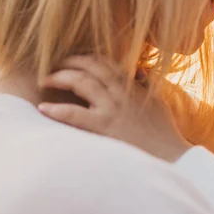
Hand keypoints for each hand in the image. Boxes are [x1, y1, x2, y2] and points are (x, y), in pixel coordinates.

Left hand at [37, 56, 190, 161]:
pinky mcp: (104, 127)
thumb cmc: (164, 133)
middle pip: (90, 66)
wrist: (171, 156)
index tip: (72, 59)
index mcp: (132, 85)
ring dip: (59, 78)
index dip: (86, 57)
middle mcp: (120, 92)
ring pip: (81, 82)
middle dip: (69, 62)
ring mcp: (112, 108)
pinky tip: (42, 109)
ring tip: (44, 80)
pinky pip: (74, 114)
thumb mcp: (158, 102)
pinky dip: (57, 109)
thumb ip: (147, 84)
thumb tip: (140, 71)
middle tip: (52, 66)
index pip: (105, 61)